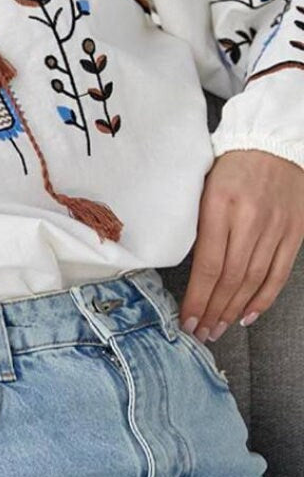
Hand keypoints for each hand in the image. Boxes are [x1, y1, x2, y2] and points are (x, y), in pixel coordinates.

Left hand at [181, 149, 303, 342]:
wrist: (272, 144)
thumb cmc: (228, 166)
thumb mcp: (201, 187)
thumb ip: (196, 224)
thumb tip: (184, 267)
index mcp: (219, 206)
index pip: (208, 264)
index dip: (198, 297)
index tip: (185, 319)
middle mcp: (249, 219)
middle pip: (231, 277)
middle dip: (213, 310)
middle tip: (199, 333)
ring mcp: (275, 227)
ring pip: (254, 280)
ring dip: (233, 309)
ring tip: (217, 329)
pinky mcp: (294, 233)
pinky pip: (279, 274)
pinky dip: (263, 299)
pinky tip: (247, 315)